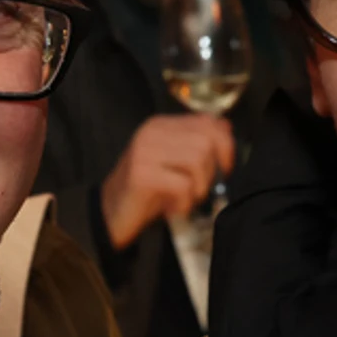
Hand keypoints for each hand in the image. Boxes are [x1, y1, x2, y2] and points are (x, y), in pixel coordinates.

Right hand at [100, 114, 235, 248]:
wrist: (110, 214)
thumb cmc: (148, 191)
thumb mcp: (175, 163)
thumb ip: (197, 143)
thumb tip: (226, 127)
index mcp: (162, 125)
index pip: (208, 122)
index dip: (225, 147)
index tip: (223, 169)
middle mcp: (152, 132)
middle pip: (206, 142)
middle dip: (211, 172)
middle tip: (198, 190)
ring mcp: (145, 151)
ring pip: (197, 161)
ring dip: (198, 188)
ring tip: (184, 199)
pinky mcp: (141, 175)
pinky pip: (182, 185)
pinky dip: (185, 203)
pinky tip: (173, 208)